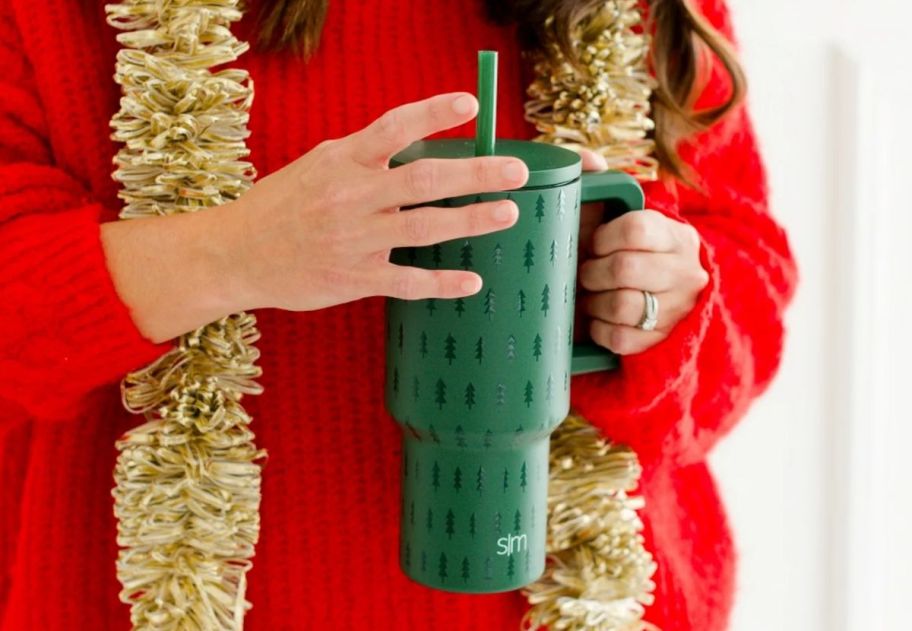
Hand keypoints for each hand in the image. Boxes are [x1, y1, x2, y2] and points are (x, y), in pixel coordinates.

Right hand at [223, 92, 526, 312]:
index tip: (470, 105)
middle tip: (516, 170)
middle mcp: (351, 197)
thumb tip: (415, 146)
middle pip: (424, 180)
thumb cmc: (281, 206)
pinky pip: (407, 281)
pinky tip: (471, 281)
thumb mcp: (316, 166)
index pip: (394, 128)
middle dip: (475, 174)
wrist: (236, 254)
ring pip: (424, 228)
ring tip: (508, 212)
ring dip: (471, 220)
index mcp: (342, 161)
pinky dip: (442, 282)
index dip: (434, 114)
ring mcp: (355, 240)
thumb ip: (363, 158)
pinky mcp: (355, 278)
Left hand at [575, 149, 708, 354]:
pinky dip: (599, 329)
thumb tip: (588, 161)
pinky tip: (597, 318)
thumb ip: (600, 184)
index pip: (637, 228)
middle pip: (624, 269)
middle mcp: (685, 272)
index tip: (594, 242)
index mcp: (675, 235)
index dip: (604, 237)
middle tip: (584, 272)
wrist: (665, 297)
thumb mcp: (622, 216)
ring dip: (594, 302)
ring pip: (621, 306)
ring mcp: (677, 309)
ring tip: (589, 295)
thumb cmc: (628, 251)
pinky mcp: (661, 341)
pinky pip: (620, 339)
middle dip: (592, 272)